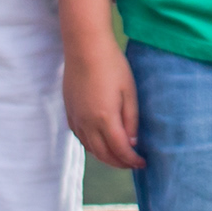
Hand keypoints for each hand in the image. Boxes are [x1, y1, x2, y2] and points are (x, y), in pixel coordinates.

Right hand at [64, 40, 140, 171]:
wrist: (85, 47)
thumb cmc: (112, 65)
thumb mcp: (129, 92)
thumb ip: (131, 120)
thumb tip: (132, 143)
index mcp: (105, 118)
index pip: (120, 151)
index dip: (132, 161)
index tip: (143, 163)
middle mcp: (87, 123)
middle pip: (103, 155)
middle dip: (119, 163)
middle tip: (132, 163)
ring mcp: (76, 118)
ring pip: (90, 148)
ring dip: (105, 156)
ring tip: (119, 155)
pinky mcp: (69, 111)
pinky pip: (80, 137)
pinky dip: (92, 145)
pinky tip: (101, 141)